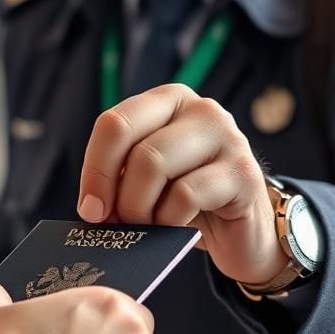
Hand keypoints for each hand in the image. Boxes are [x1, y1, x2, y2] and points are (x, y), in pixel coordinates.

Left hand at [76, 85, 286, 286]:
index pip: (115, 123)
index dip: (95, 169)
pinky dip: (171, 220)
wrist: (241, 233)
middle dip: (118, 195)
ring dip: (142, 210)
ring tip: (149, 227)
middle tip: (119, 223)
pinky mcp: (244, 173)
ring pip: (156, 166)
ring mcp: (227, 137)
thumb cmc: (186, 202)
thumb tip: (91, 206)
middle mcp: (200, 109)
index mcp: (168, 100)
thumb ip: (118, 176)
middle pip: (136, 148)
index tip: (90, 208)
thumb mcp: (146, 179)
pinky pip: (187, 195)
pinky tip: (178, 227)